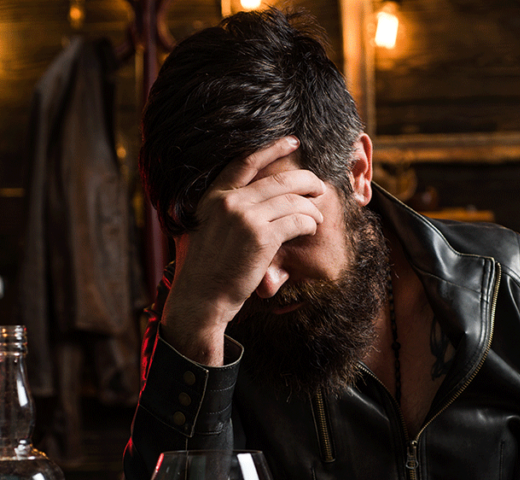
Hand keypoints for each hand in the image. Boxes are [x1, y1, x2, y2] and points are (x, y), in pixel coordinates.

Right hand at [160, 136, 325, 363]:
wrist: (200, 297)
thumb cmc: (204, 269)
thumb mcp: (204, 229)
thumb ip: (222, 210)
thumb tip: (246, 199)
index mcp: (213, 196)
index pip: (246, 161)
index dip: (272, 147)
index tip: (292, 141)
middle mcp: (229, 201)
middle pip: (280, 180)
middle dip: (306, 181)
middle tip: (319, 187)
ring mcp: (246, 217)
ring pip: (293, 200)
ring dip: (311, 208)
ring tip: (317, 217)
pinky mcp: (262, 237)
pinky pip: (297, 221)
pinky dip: (309, 223)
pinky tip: (310, 229)